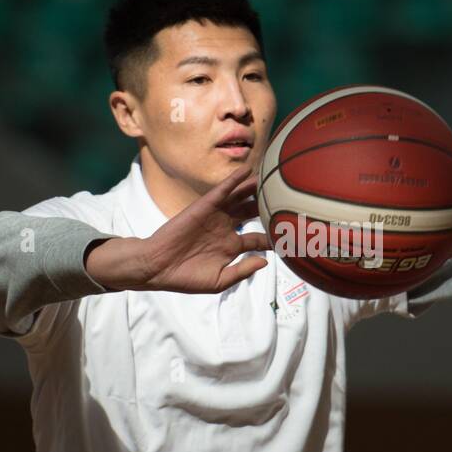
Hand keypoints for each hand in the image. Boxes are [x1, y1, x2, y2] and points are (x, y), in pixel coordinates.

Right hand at [87, 167, 270, 292]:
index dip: (273, 237)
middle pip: (252, 213)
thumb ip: (242, 271)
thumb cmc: (186, 277)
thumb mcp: (219, 280)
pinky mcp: (204, 207)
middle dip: (268, 206)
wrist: (159, 267)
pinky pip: (222, 191)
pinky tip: (247, 171)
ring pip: (240, 199)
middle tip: (286, 199)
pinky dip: (234, 181)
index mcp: (231, 247)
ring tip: (272, 177)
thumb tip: (265, 262)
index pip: (258, 239)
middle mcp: (226, 229)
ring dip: (254, 189)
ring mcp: (216, 217)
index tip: (292, 234)